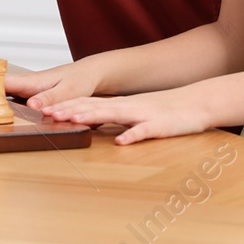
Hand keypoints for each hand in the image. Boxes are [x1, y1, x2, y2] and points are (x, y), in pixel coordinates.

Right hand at [3, 59, 104, 110]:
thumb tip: (31, 105)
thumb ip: (51, 98)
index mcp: (33, 82)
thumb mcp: (69, 91)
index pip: (2, 80)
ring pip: (5, 92)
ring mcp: (29, 90)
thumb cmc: (82, 80)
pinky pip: (14, 98)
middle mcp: (27, 84)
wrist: (91, 74)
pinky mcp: (33, 96)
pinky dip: (4, 101)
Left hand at [41, 87, 211, 144]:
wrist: (198, 103)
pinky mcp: (161, 126)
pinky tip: (120, 141)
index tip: (44, 110)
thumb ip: (114, 115)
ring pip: (114, 115)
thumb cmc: (166, 111)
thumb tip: (91, 120)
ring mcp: (144, 114)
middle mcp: (128, 106)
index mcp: (121, 105)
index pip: (88, 103)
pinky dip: (132, 135)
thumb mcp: (135, 112)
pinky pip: (144, 131)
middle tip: (47, 114)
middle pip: (94, 107)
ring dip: (93, 117)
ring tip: (73, 120)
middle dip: (70, 110)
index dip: (66, 106)